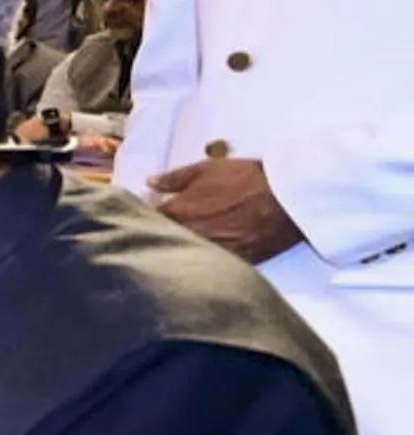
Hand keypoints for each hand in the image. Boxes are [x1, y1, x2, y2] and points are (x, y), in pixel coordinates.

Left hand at [145, 153, 303, 262]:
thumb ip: (173, 178)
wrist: (288, 199)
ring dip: (180, 250)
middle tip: (166, 229)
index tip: (151, 214)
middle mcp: (189, 237)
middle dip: (160, 235)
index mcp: (177, 213)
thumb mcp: (207, 169)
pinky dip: (203, 261)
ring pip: (183, 256)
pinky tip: (205, 254)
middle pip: (163, 241)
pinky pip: (208, 265)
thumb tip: (150, 183)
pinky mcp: (231, 264)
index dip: (147, 217)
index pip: (147, 221)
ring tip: (185, 243)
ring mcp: (209, 253)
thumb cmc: (247, 180)